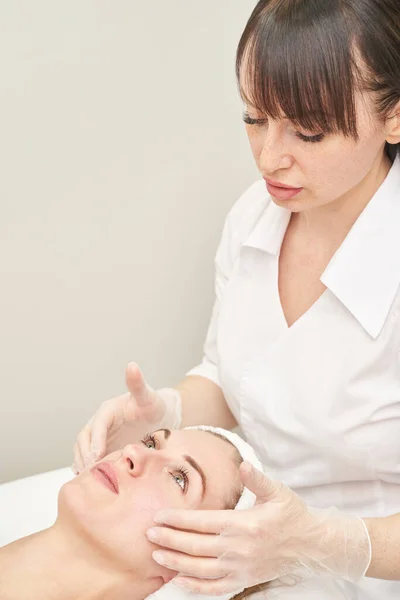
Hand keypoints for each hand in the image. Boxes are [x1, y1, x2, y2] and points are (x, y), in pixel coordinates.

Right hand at [73, 362, 180, 472]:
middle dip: (85, 454)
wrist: (157, 416)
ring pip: (83, 448)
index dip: (96, 440)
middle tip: (91, 470)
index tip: (96, 456)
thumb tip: (131, 365)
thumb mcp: (148, 395)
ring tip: (87, 477)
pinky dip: (85, 466)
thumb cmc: (153, 405)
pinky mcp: (103, 447)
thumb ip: (138, 383)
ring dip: (82, 461)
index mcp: (108, 410)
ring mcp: (100, 436)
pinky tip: (89, 479)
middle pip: (85, 438)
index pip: (98, 425)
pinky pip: (88, 457)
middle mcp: (100, 422)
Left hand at [146, 463, 371, 595]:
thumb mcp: (277, 492)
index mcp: (244, 524)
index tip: (159, 516)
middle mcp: (238, 549)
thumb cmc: (292, 514)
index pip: (202, 522)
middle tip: (149, 534)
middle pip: (195, 546)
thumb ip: (257, 479)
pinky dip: (194, 587)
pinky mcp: (244, 580)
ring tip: (156, 556)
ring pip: (200, 569)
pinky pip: (214, 588)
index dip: (178, 519)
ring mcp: (240, 568)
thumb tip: (243, 465)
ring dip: (175, 564)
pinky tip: (179, 581)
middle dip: (169, 539)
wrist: (312, 545)